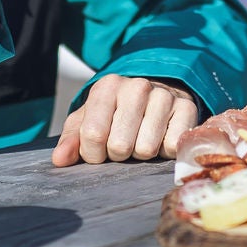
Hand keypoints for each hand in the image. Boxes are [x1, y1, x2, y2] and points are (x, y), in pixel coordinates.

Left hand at [51, 76, 198, 166]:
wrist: (156, 93)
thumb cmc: (115, 113)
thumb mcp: (88, 120)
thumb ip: (71, 140)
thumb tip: (60, 160)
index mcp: (107, 87)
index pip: (93, 135)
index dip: (93, 153)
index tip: (99, 149)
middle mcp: (137, 86)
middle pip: (120, 146)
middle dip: (118, 154)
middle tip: (123, 143)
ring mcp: (164, 96)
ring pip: (146, 149)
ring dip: (141, 154)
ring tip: (141, 138)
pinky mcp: (187, 108)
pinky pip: (172, 147)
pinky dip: (164, 151)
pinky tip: (160, 137)